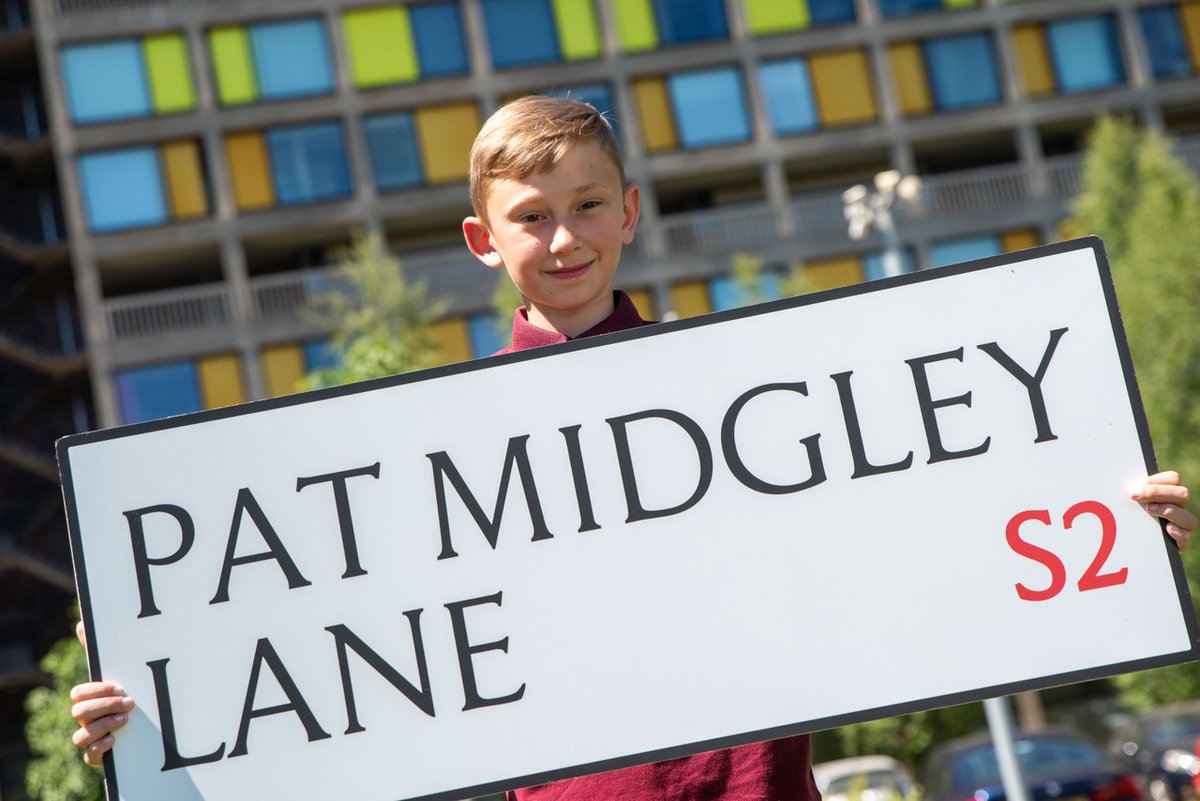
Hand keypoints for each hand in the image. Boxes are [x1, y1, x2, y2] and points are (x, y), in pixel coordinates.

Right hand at [71, 621, 132, 766]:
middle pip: (79, 712)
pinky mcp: (99, 754)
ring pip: (80, 736)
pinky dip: (100, 749)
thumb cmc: (126, 693)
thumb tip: (81, 623)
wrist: (143, 725)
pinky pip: (89, 756)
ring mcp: (91, 737)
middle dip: (104, 706)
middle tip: (130, 702)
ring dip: (102, 727)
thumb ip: (101, 650)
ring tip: (125, 719)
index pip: (79, 693)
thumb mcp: (119, 671)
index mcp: (90, 698)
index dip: (98, 690)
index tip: (121, 687)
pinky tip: (115, 739)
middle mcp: (86, 718)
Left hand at [1132, 471, 1196, 549]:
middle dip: (1158, 492)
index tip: (1134, 487)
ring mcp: (1181, 524)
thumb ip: (1133, 491)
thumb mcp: (1128, 501)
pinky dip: (1177, 532)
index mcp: (1167, 493)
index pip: (1173, 478)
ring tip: (1149, 511)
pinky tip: (1165, 528)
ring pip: (1189, 516)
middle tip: (1135, 496)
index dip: (1155, 481)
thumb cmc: (1126, 515)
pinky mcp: (1179, 542)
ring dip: (1169, 511)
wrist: (1125, 540)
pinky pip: (1186, 536)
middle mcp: (1178, 507)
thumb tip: (1131, 487)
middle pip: (1183, 494)